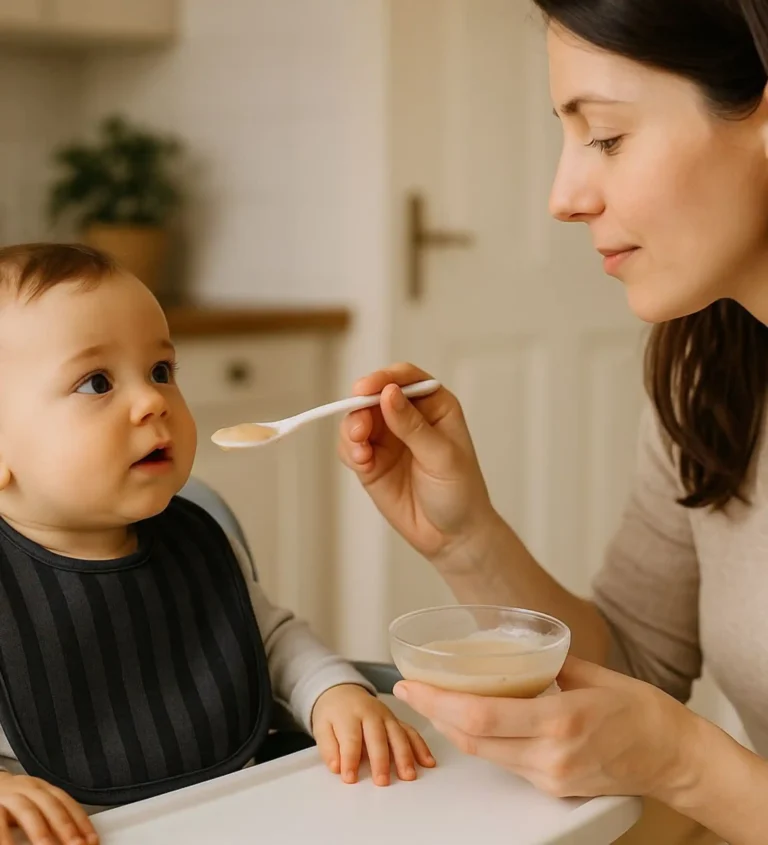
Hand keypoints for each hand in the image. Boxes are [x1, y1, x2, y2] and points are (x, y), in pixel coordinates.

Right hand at [0, 773, 97, 844]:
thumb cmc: (10, 803)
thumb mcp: (32, 806)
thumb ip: (49, 820)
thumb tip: (75, 840)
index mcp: (43, 789)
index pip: (67, 803)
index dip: (81, 822)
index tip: (91, 841)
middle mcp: (28, 789)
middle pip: (52, 805)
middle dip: (66, 827)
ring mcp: (9, 795)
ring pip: (28, 810)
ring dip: (40, 831)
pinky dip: (6, 836)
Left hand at [310, 684, 435, 785]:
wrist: (343, 692)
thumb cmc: (333, 714)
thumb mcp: (321, 727)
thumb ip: (328, 747)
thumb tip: (336, 767)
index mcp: (348, 714)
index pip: (350, 738)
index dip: (350, 759)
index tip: (350, 778)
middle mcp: (370, 713)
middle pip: (377, 736)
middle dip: (380, 760)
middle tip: (382, 781)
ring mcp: (386, 715)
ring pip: (398, 734)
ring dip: (405, 755)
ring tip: (408, 776)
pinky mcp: (397, 720)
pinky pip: (411, 732)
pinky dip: (420, 747)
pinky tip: (427, 762)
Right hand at [338, 363, 494, 561]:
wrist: (452, 536)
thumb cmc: (460, 492)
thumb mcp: (442, 456)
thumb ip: (412, 426)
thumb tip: (388, 393)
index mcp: (434, 405)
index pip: (405, 378)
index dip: (383, 378)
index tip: (366, 389)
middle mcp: (407, 416)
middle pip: (373, 396)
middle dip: (360, 408)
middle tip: (360, 429)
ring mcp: (387, 439)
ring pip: (357, 420)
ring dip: (352, 430)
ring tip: (360, 453)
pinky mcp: (371, 462)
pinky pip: (350, 447)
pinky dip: (350, 451)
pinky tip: (361, 463)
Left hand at [392, 656, 702, 801]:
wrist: (673, 756)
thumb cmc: (639, 709)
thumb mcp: (590, 673)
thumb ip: (545, 664)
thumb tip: (512, 648)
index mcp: (560, 720)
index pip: (481, 717)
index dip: (438, 702)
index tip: (412, 683)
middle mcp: (551, 755)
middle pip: (472, 740)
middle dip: (433, 713)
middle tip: (409, 688)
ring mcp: (551, 777)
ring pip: (485, 755)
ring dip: (452, 728)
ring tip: (430, 700)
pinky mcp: (554, 788)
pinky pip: (505, 763)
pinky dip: (480, 742)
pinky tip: (468, 721)